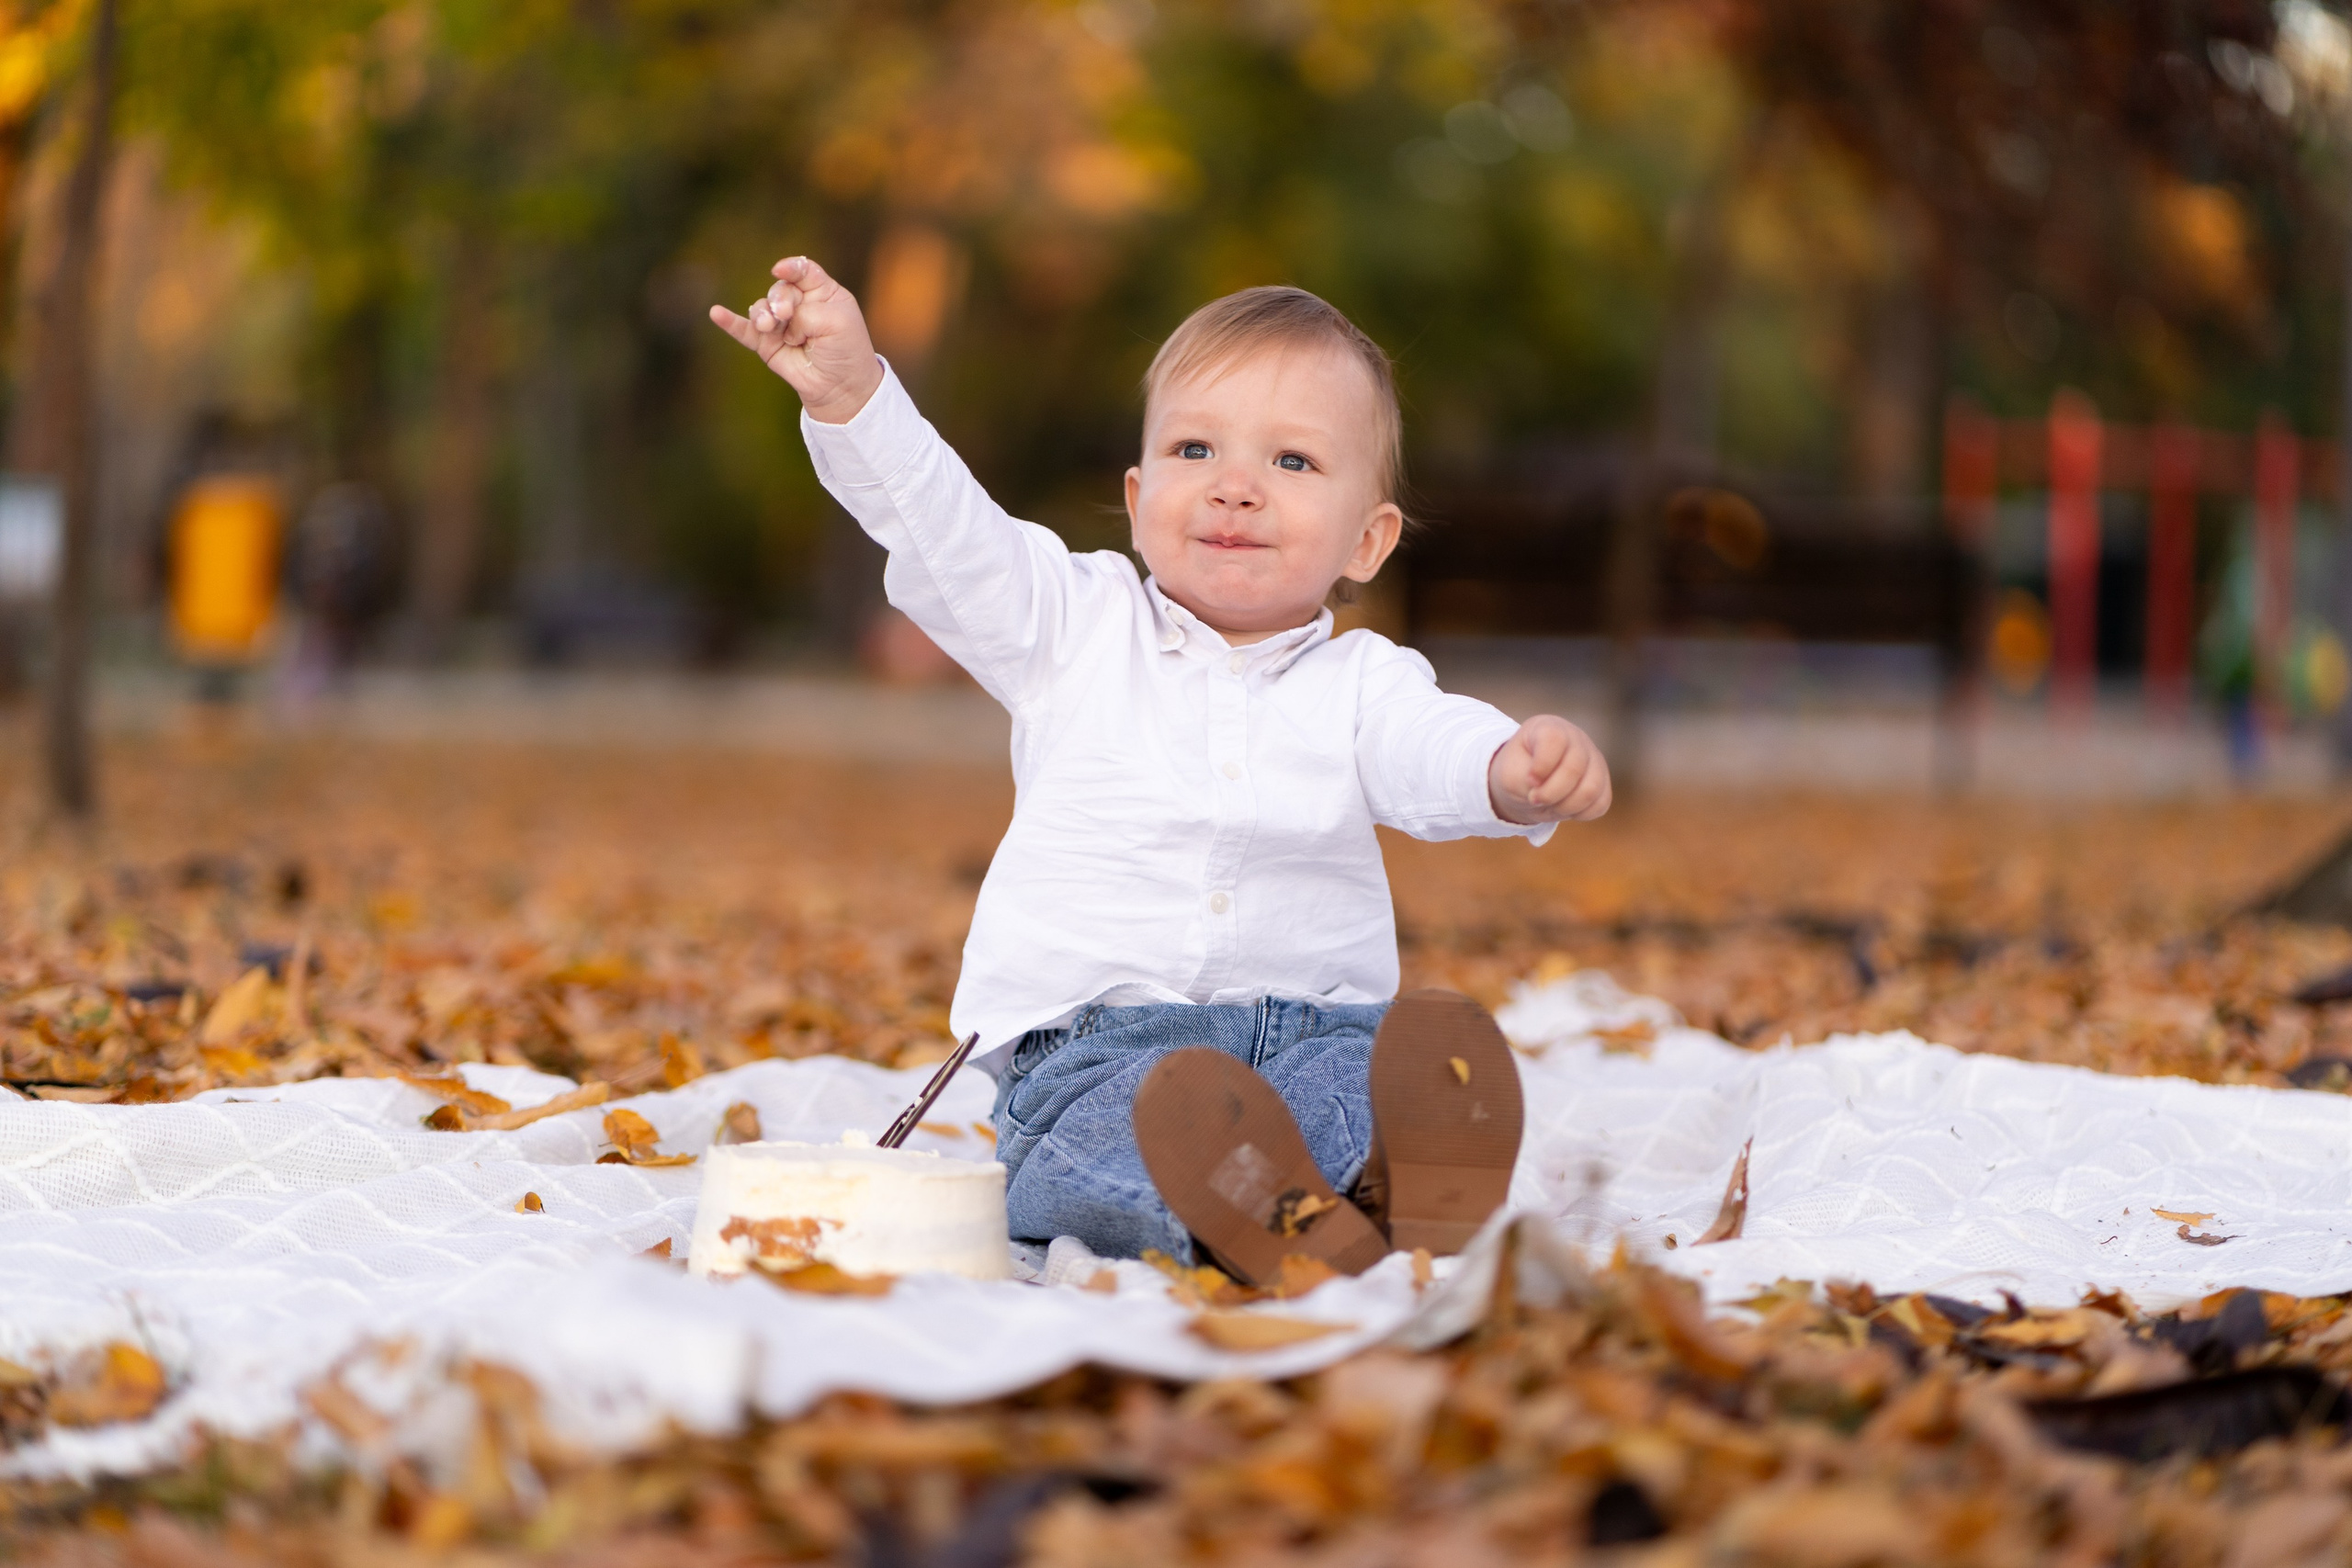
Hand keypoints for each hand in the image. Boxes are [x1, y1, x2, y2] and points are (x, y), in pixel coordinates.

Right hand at [708, 256, 884, 423]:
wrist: (840, 386)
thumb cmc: (845, 350)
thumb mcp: (836, 322)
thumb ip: (805, 313)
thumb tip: (778, 320)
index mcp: (821, 292)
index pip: (802, 270)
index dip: (790, 268)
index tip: (780, 271)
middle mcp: (799, 303)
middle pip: (780, 289)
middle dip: (780, 299)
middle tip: (787, 315)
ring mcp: (781, 323)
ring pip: (762, 308)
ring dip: (763, 315)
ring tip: (768, 327)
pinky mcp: (766, 343)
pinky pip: (743, 330)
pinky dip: (730, 322)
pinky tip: (717, 313)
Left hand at [1488, 715, 1609, 824]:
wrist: (1526, 783)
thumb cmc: (1517, 772)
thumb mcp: (1508, 773)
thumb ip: (1525, 780)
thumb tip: (1548, 794)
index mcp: (1549, 727)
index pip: (1555, 739)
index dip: (1542, 765)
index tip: (1530, 781)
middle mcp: (1576, 739)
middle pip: (1574, 769)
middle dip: (1550, 793)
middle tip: (1534, 799)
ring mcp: (1594, 760)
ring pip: (1591, 789)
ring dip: (1565, 807)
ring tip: (1549, 805)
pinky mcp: (1603, 782)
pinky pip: (1600, 804)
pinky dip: (1579, 813)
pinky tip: (1564, 807)